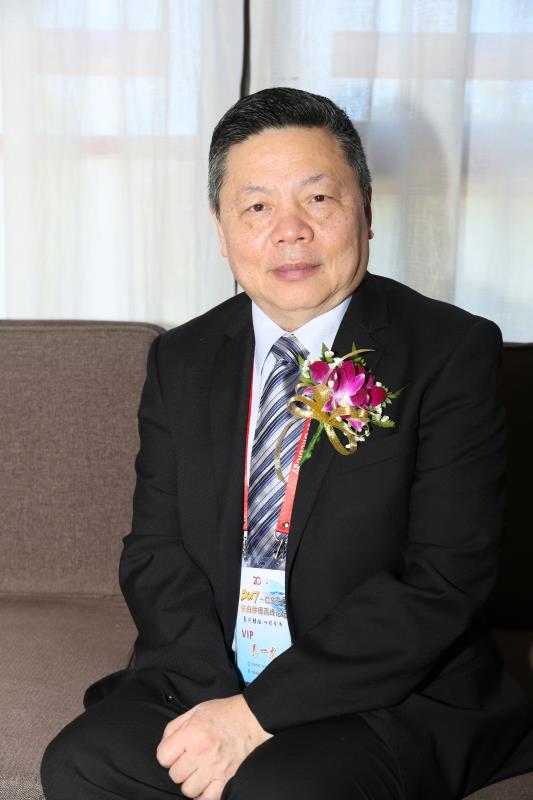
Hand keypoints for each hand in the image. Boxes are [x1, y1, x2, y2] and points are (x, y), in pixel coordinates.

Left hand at [156, 694, 271, 799]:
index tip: (177, 752)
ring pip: (188, 790)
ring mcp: (215, 767)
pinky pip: (207, 798)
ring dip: (191, 782)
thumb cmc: (223, 714)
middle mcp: (202, 751)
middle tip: (190, 760)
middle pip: (174, 775)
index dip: (167, 754)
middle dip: (180, 768)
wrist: (251, 718)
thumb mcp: (195, 710)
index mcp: (192, 732)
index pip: (163, 756)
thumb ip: (174, 727)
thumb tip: (163, 746)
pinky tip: (206, 784)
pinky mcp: (227, 779)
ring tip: (199, 771)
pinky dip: (204, 794)